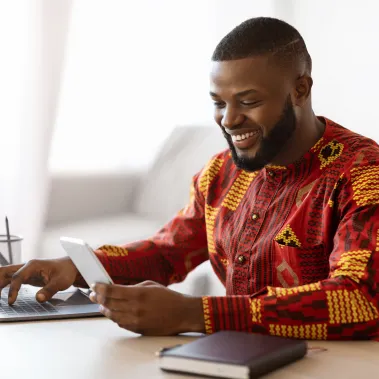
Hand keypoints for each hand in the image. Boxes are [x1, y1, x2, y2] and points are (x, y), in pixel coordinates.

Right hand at [0, 257, 79, 304]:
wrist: (71, 268)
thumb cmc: (66, 272)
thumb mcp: (60, 282)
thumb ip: (49, 290)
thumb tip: (38, 299)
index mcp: (33, 265)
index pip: (17, 277)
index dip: (12, 289)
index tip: (11, 301)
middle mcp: (27, 266)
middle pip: (5, 272)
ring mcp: (25, 271)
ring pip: (6, 275)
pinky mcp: (26, 276)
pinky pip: (11, 280)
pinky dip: (3, 286)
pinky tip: (0, 294)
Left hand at [90, 280, 204, 335]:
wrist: (182, 314)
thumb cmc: (169, 297)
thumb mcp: (151, 285)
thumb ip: (133, 287)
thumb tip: (118, 289)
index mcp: (139, 294)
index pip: (113, 291)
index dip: (101, 288)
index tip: (95, 286)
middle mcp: (135, 308)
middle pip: (110, 303)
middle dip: (99, 298)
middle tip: (93, 295)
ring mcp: (136, 320)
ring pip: (113, 315)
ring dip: (105, 309)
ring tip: (100, 305)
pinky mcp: (138, 329)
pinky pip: (121, 324)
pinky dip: (115, 318)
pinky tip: (113, 313)